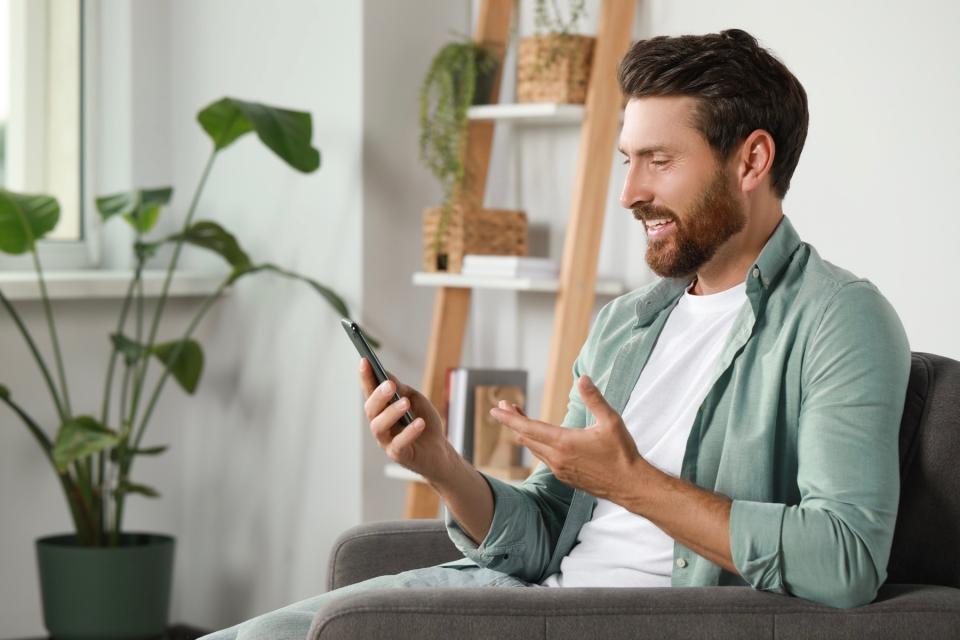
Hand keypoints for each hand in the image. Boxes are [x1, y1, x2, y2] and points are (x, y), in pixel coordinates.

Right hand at [358, 358, 452, 478]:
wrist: (439, 450)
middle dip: (378, 396)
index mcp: (382, 410)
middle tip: (390, 385)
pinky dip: (409, 432)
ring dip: (391, 413)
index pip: (370, 392)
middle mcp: (380, 425)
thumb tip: (386, 375)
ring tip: (405, 403)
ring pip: (379, 427)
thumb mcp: (415, 400)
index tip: (364, 360)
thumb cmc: (423, 422)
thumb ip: (401, 389)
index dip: (365, 377)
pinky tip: (419, 423)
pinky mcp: (398, 455)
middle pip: (371, 410)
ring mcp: (387, 441)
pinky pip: (399, 443)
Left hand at [489, 374, 645, 501]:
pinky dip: (536, 445)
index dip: (510, 418)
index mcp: (564, 443)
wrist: (630, 485)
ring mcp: (559, 470)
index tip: (495, 410)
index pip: (528, 428)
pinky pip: (543, 458)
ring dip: (524, 433)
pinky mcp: (565, 477)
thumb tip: (582, 378)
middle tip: (504, 406)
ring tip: (518, 419)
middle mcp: (557, 458)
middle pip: (526, 437)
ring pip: (534, 449)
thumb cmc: (622, 453)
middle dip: (513, 420)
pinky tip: (538, 439)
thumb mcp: (611, 421)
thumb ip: (594, 399)